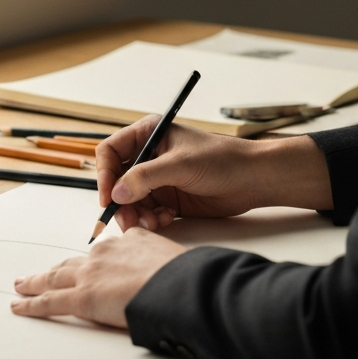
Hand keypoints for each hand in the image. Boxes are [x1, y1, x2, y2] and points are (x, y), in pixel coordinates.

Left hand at [10, 227, 186, 327]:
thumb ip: (164, 267)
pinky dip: (30, 305)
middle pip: (73, 263)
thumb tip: (170, 279)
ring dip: (35, 282)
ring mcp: (91, 274)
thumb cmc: (185, 278)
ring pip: (54, 278)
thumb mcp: (177, 261)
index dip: (96, 261)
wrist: (180, 286)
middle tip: (41, 273)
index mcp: (130, 241)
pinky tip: (19, 307)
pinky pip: (49, 302)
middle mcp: (105, 253)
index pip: (106, 251)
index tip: (91, 265)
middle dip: (56, 269)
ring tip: (22, 285)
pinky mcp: (82, 297)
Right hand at [95, 118, 332, 231]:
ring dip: (135, 215)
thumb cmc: (222, 160)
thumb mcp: (181, 164)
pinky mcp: (168, 199)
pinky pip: (146, 212)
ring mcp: (158, 179)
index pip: (111, 152)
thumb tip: (117, 193)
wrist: (253, 180)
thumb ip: (146, 177)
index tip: (108, 197)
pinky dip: (149, 220)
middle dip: (121, 202)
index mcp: (148, 135)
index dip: (104, 174)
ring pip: (130, 201)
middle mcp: (149, 156)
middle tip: (128, 221)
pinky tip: (164, 221)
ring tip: (150, 223)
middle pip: (117, 181)